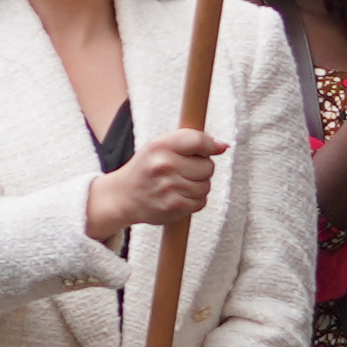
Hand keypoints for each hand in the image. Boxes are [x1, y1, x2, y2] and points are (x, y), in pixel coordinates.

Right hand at [83, 128, 222, 244]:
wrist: (122, 196)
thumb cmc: (146, 168)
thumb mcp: (159, 145)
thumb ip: (189, 141)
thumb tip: (224, 146)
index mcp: (160, 145)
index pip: (198, 140)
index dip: (212, 145)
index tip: (217, 148)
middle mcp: (164, 165)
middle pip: (208, 166)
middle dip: (202, 169)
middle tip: (185, 170)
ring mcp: (169, 187)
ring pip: (206, 186)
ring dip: (198, 186)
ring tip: (179, 184)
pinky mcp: (173, 207)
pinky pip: (201, 202)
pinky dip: (194, 200)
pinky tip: (179, 196)